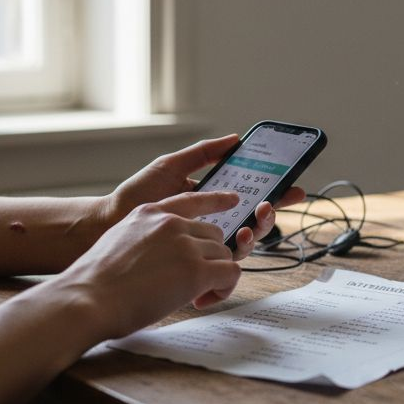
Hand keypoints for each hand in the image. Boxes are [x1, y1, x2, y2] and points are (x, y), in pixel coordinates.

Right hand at [54, 191, 247, 338]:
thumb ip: (143, 240)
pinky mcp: (196, 270)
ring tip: (196, 297)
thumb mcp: (118, 242)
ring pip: (224, 254)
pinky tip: (202, 301)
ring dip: (216, 276)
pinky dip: (223, 289)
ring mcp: (185, 245)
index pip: (191, 200)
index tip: (232, 200)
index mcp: (149, 213)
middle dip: (209, 258)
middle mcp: (170, 224)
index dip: (214, 201)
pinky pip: (230, 273)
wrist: (88, 298)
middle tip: (193, 284)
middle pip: (213, 234)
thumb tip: (156, 257)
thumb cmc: (95, 282)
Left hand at [106, 135, 306, 257]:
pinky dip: (236, 253)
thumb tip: (235, 138)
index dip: (274, 191)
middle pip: (254, 220)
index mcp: (211, 199)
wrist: (109, 222)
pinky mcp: (196, 264)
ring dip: (256, 231)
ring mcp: (206, 245)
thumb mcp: (171, 166)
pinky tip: (235, 240)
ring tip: (251, 221)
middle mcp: (213, 223)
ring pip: (245, 242)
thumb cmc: (136, 195)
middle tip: (270, 203)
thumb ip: (204, 153)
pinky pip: (225, 262)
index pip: (251, 195)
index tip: (293, 183)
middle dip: (270, 213)